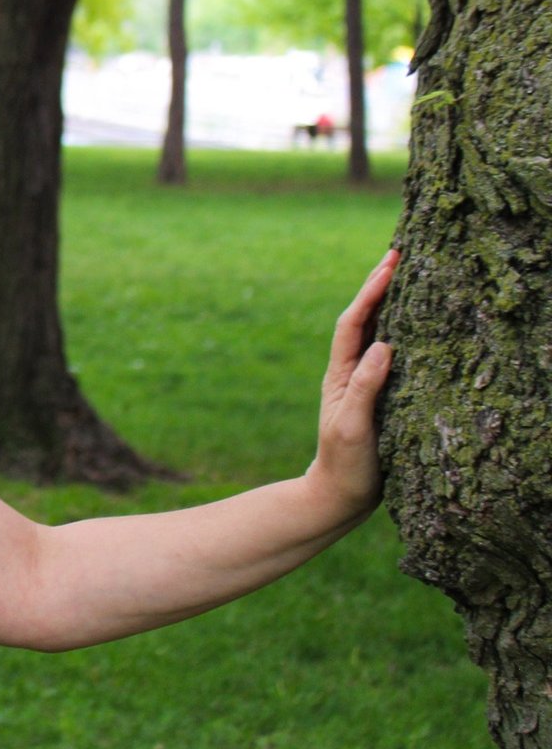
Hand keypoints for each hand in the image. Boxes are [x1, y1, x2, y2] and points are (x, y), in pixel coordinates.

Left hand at [308, 249, 397, 517]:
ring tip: (402, 275)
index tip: (389, 264)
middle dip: (377, 286)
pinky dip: (397, 332)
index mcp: (340, 375)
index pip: (354, 324)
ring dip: (387, 303)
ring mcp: (360, 383)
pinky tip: (410, 325)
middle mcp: (348, 373)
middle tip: (397, 253)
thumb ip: (366, 387)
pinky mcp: (376, 397)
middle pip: (363, 320)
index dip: (370, 293)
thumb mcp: (354, 427)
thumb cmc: (345, 464)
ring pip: (374, 333)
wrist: (337, 495)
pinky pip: (386, 355)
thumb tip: (384, 346)